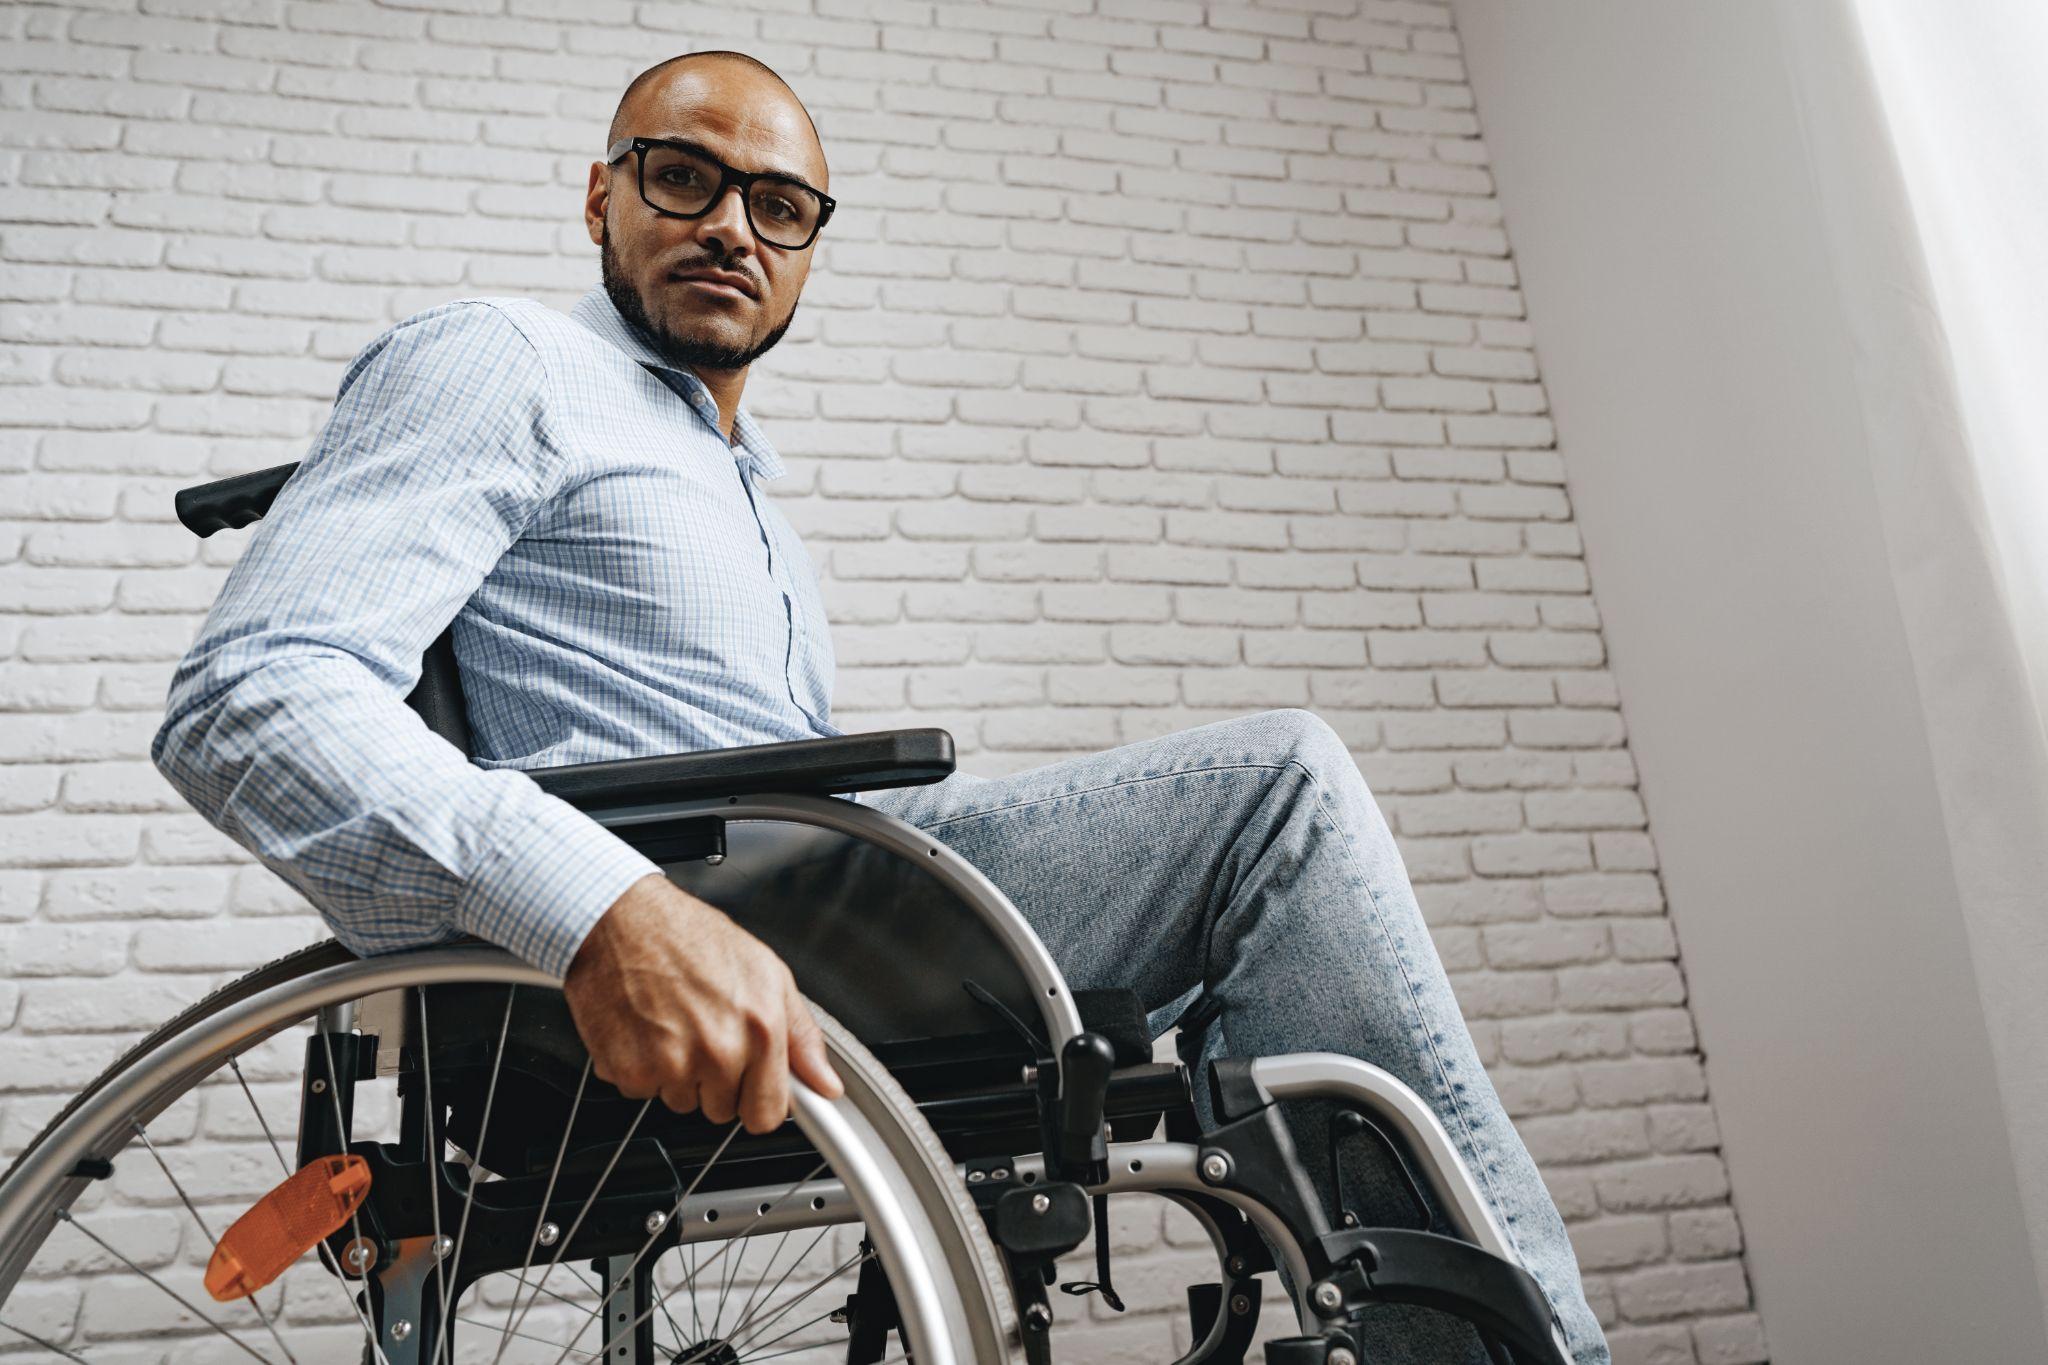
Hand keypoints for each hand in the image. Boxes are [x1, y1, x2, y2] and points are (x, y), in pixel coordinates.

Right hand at [562, 873, 843, 1133]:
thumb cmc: (690, 937)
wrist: (623, 920)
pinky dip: (641, 1068)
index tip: (753, 1087)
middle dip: (716, 1081)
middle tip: (705, 1032)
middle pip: (723, 1111)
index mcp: (760, 1029)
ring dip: (678, 1074)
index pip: (768, 1114)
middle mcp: (718, 1051)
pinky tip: (646, 1028)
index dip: (760, 1100)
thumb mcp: (767, 973)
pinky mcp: (629, 1070)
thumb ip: (802, 1036)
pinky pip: (642, 1092)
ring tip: (674, 1023)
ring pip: (682, 1102)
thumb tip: (826, 1084)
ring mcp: (672, 1064)